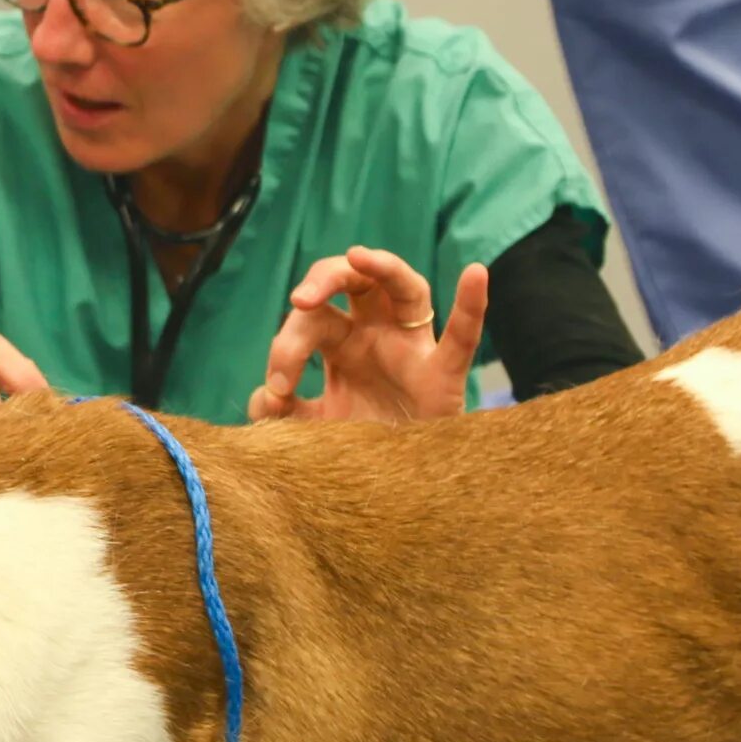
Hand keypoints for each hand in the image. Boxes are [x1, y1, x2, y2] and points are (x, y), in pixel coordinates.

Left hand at [248, 246, 488, 423]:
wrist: (395, 484)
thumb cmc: (355, 447)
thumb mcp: (312, 427)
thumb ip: (282, 411)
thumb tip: (264, 397)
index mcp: (339, 341)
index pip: (310, 320)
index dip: (287, 347)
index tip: (277, 391)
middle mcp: (374, 334)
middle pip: (352, 283)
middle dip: (322, 282)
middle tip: (299, 301)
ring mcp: (411, 349)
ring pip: (404, 288)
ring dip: (383, 267)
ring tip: (358, 256)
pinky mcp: (443, 375)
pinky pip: (462, 336)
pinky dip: (471, 305)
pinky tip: (476, 273)